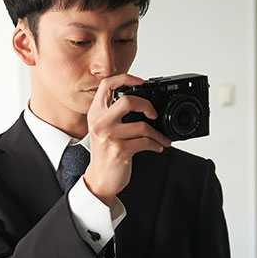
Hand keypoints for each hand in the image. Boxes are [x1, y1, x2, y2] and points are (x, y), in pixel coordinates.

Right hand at [82, 74, 170, 203]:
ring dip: (158, 133)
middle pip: (128, 101)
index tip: (141, 82)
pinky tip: (157, 147)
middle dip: (147, 106)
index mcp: (95, 113)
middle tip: (153, 114)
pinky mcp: (120, 151)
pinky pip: (146, 142)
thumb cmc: (104, 154)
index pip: (107, 84)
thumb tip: (139, 101)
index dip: (125, 78)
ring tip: (161, 138)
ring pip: (142, 125)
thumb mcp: (102, 129)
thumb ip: (113, 113)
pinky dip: (156, 144)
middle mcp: (99, 122)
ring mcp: (109, 136)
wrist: (100, 179)